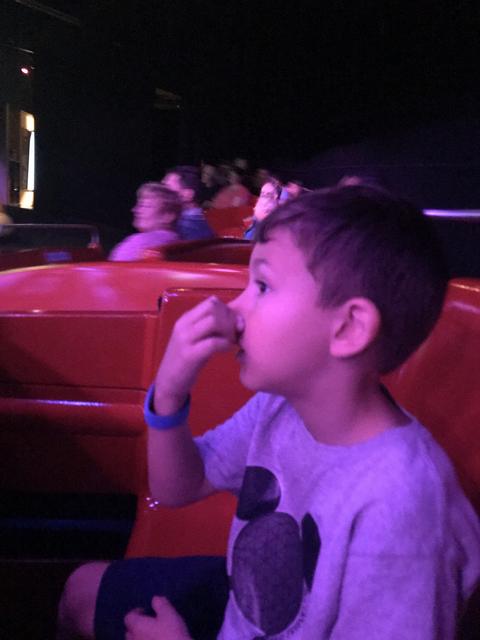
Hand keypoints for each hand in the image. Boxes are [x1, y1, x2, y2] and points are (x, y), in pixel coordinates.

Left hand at [124, 596, 191, 639]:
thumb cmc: (171, 634)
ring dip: (140, 637)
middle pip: (129, 632)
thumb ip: (161, 604)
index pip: (129, 617)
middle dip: (136, 626)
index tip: (145, 610)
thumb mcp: (169, 614)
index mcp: (137, 626)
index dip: (135, 612)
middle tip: (148, 623)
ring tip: (152, 635)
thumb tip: (155, 599)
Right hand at [154, 296, 243, 412]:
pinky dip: (225, 344)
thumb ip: (211, 328)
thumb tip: (237, 320)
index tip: (234, 324)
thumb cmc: (186, 361)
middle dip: (229, 318)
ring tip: (231, 341)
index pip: (211, 301)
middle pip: (213, 307)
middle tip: (235, 332)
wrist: (168, 383)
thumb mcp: (196, 340)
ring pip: (213, 321)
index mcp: (186, 319)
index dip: (227, 310)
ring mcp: (185, 339)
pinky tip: (227, 350)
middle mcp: (184, 325)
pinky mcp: (190, 355)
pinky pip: (213, 342)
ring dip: (228, 330)